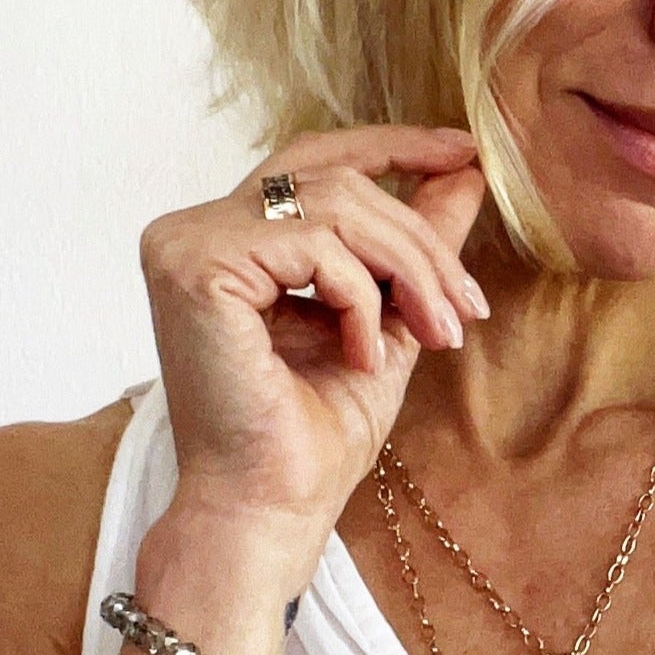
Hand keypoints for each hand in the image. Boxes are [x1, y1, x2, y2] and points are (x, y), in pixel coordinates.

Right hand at [138, 125, 486, 592]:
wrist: (270, 509)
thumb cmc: (313, 435)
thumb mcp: (387, 321)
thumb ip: (414, 246)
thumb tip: (467, 173)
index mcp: (231, 238)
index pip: (316, 160)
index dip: (393, 146)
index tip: (465, 152)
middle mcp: (195, 229)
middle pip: (337, 180)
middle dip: (421, 242)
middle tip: (469, 307)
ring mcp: (186, 242)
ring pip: (335, 203)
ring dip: (409, 268)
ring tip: (436, 334)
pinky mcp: (193, 266)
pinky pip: (312, 244)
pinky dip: (358, 297)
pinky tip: (364, 354)